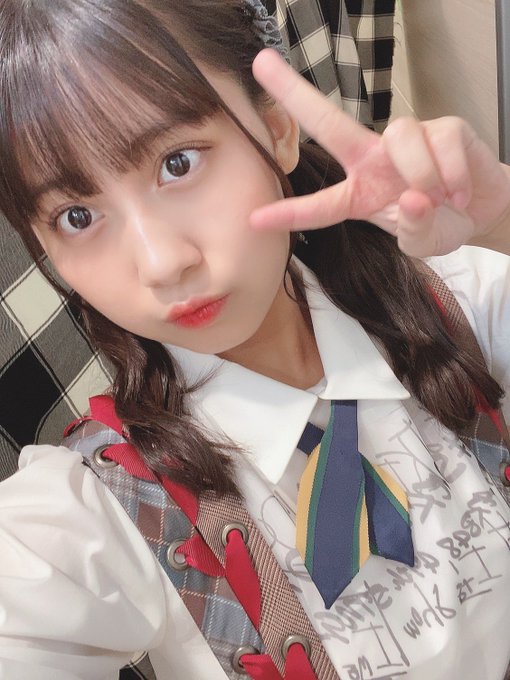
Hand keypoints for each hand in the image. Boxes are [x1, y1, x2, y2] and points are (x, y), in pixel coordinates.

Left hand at [251, 49, 509, 256]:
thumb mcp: (422, 243)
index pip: (320, 204)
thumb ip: (414, 230)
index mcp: (360, 193)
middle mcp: (374, 159)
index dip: (290, 212)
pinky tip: (458, 189)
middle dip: (295, 93)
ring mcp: (407, 139)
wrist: (482, 209)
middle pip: (330, 123)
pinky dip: (452, 174)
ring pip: (399, 137)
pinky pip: (440, 144)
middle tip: (261, 64)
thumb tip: (415, 198)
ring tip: (440, 198)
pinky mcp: (442, 127)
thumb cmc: (441, 223)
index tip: (255, 219)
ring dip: (422, 175)